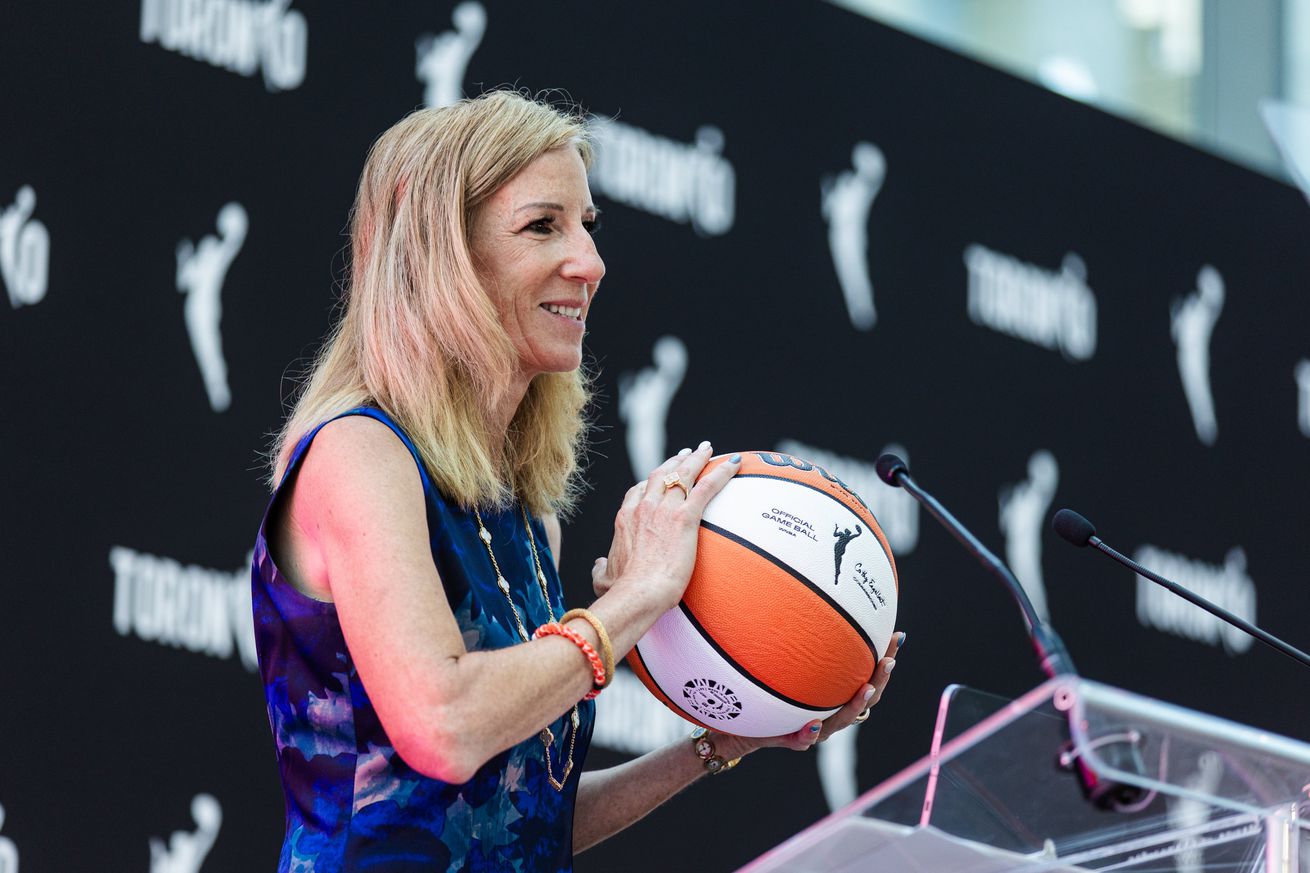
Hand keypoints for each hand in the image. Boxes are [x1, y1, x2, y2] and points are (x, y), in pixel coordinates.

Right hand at [592, 443, 740, 611]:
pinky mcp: (685, 518)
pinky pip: (707, 487)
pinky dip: (722, 472)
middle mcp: (644, 507)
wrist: (637, 593)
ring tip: (708, 449)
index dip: (652, 481)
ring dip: (697, 459)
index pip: (639, 491)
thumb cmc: (621, 591)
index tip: (661, 476)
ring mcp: (664, 510)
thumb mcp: (603, 578)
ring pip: (683, 474)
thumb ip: (601, 569)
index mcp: (626, 519)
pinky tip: (734, 464)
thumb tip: (599, 565)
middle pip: (661, 474)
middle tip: (688, 453)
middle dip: (675, 461)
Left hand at [735, 631, 903, 754]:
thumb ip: (805, 645)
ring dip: (855, 705)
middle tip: (888, 662)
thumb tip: (816, 602)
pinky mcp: (792, 739)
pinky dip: (809, 733)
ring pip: (841, 721)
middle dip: (880, 680)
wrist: (748, 726)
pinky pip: (801, 739)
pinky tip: (813, 722)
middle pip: (865, 700)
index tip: (898, 637)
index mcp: (838, 696)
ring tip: (866, 688)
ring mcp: (815, 729)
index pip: (869, 677)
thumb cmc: (773, 689)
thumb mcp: (789, 664)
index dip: (885, 659)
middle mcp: (833, 714)